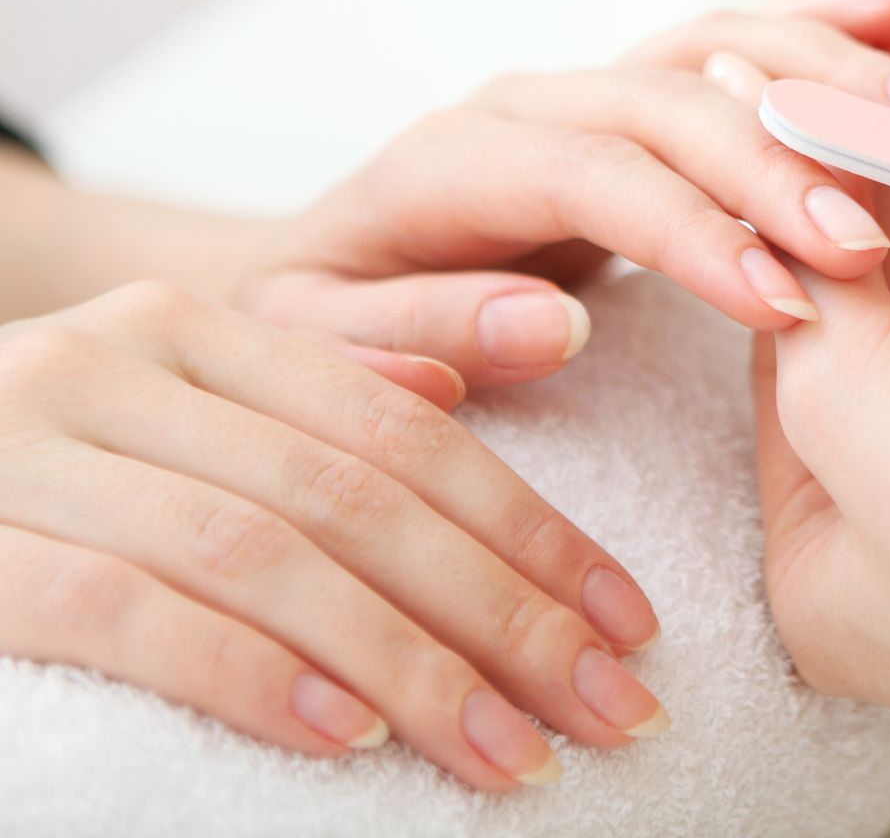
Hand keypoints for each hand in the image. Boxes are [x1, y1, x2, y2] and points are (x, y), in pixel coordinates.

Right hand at [0, 282, 665, 788]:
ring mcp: (30, 445)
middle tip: (613, 712)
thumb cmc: (32, 486)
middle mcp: (120, 364)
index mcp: (197, 333)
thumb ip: (308, 398)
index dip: (533, 532)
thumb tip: (459, 387)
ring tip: (514, 756)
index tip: (630, 625)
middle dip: (507, 614)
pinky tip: (346, 737)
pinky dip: (250, 673)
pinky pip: (132, 612)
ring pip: (271, 555)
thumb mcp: (171, 420)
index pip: (410, 433)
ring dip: (412, 667)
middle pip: (365, 496)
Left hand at [230, 0, 889, 388]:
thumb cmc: (320, 317)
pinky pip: (737, 39)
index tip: (784, 301)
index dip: (692, 232)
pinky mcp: (635, 90)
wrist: (312, 261)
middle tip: (880, 234)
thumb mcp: (320, 349)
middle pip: (677, 97)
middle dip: (786, 162)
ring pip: (723, 47)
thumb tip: (550, 325)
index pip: (594, 179)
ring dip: (835, 75)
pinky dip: (821, 19)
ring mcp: (590, 83)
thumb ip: (415, 339)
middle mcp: (533, 99)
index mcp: (454, 162)